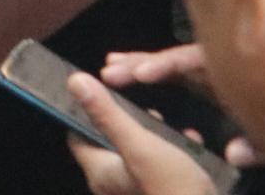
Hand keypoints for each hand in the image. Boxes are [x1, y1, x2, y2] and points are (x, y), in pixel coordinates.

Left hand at [65, 73, 216, 194]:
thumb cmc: (171, 187)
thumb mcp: (139, 145)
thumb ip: (108, 115)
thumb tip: (74, 82)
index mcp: (100, 173)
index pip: (76, 136)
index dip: (83, 111)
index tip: (99, 90)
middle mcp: (113, 185)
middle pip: (108, 142)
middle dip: (123, 120)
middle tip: (139, 104)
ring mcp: (138, 190)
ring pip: (136, 153)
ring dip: (150, 135)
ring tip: (165, 121)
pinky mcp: (162, 192)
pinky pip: (160, 167)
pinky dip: (171, 152)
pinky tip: (190, 141)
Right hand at [100, 46, 262, 167]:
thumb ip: (260, 147)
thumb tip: (231, 153)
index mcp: (242, 75)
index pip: (199, 60)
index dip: (170, 63)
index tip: (144, 73)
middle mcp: (230, 69)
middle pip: (182, 56)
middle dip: (145, 61)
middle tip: (111, 67)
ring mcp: (224, 74)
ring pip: (180, 63)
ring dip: (146, 63)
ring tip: (114, 64)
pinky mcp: (221, 83)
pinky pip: (186, 73)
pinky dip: (162, 71)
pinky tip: (140, 74)